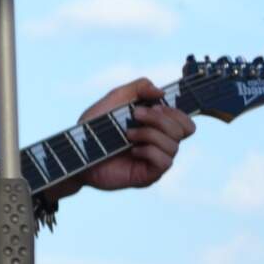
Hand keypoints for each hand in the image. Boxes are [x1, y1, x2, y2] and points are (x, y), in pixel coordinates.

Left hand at [76, 78, 194, 192]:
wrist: (77, 150)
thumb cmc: (95, 126)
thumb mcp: (115, 99)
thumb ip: (138, 88)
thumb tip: (162, 91)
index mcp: (156, 126)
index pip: (185, 120)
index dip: (175, 110)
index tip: (153, 104)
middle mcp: (161, 143)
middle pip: (185, 129)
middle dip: (160, 118)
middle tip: (135, 114)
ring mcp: (156, 160)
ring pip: (174, 144)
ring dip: (149, 134)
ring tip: (127, 134)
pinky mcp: (149, 175)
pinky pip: (165, 161)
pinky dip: (149, 151)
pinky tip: (132, 150)